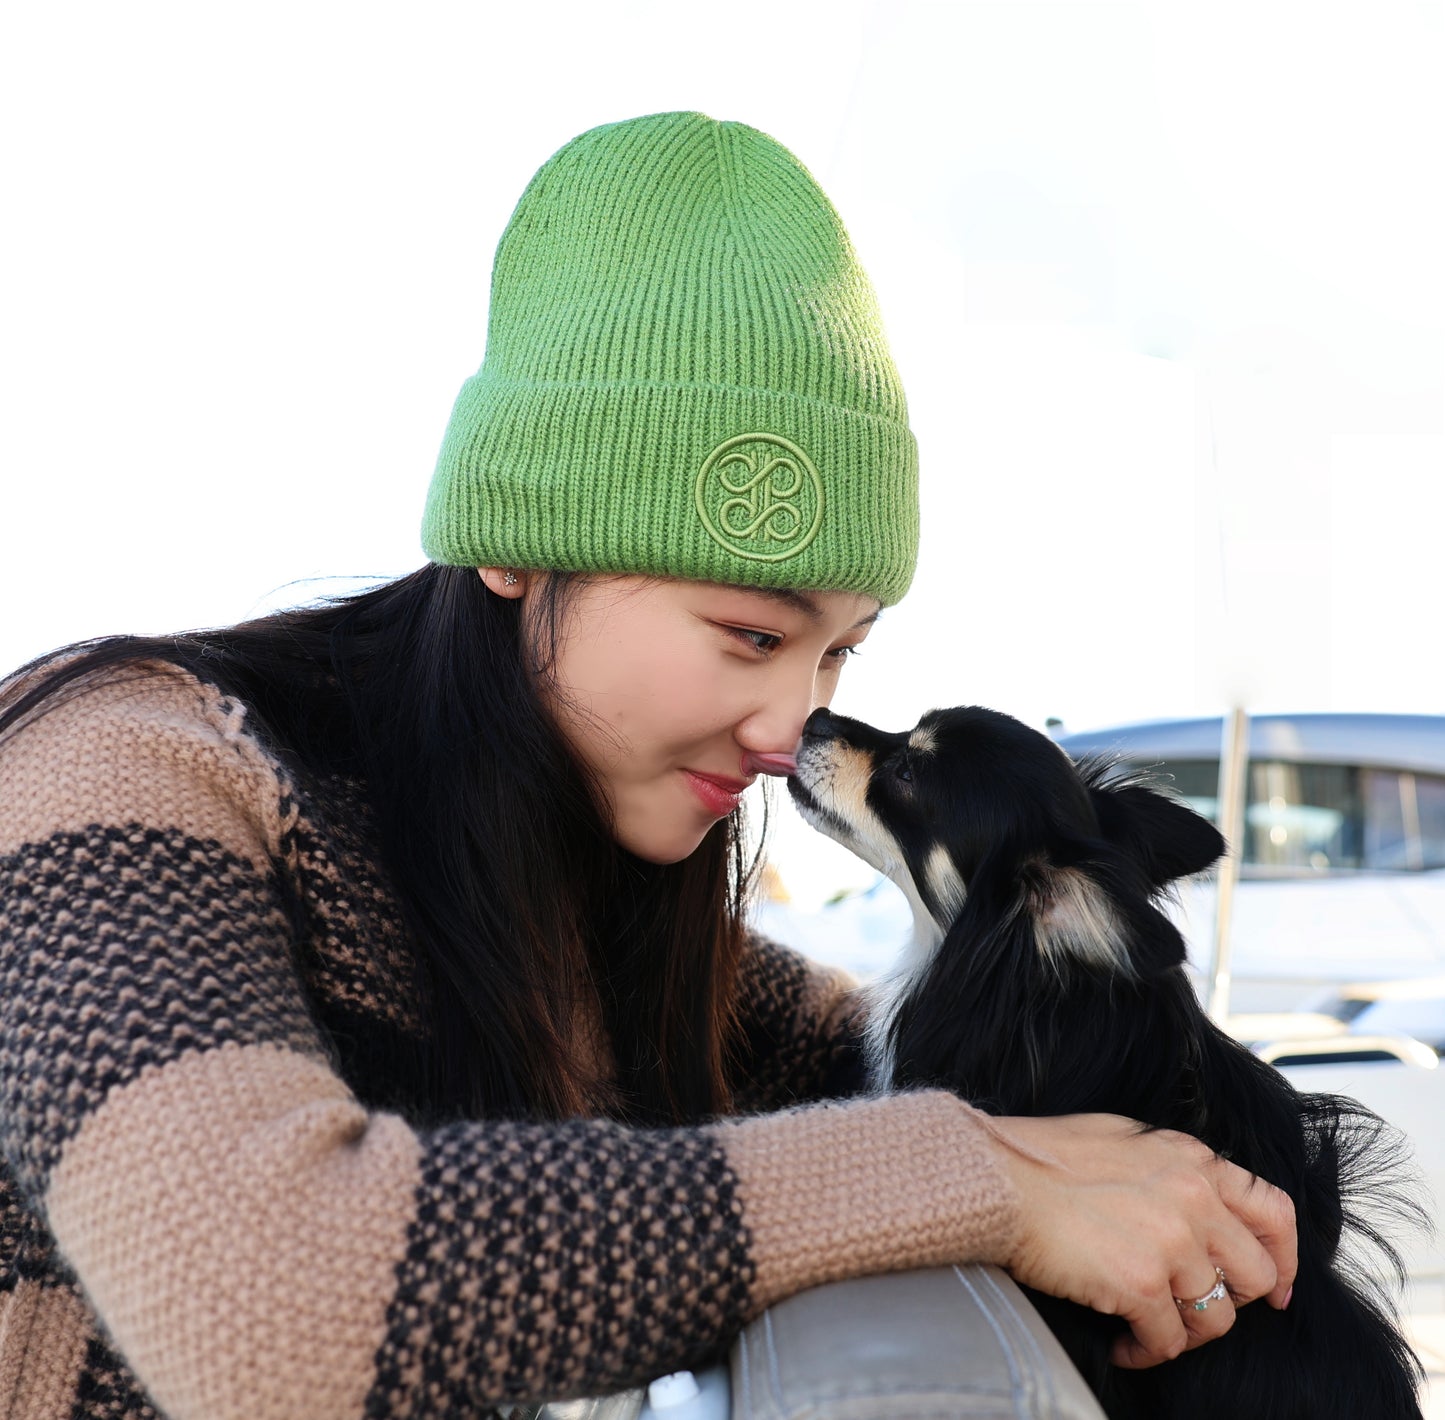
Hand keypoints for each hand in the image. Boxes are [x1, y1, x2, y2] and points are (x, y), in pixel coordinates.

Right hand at [985, 1113, 1296, 1368]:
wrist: (995, 1177)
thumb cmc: (1041, 1156)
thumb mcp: (1122, 1138)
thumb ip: (1169, 1166)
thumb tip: (1195, 1198)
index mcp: (1191, 1158)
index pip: (1273, 1211)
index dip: (1283, 1258)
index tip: (1275, 1288)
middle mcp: (1193, 1197)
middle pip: (1256, 1276)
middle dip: (1231, 1301)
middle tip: (1194, 1309)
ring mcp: (1170, 1242)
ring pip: (1216, 1317)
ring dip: (1185, 1332)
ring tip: (1149, 1329)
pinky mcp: (1139, 1284)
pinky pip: (1169, 1341)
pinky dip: (1147, 1351)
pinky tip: (1122, 1342)